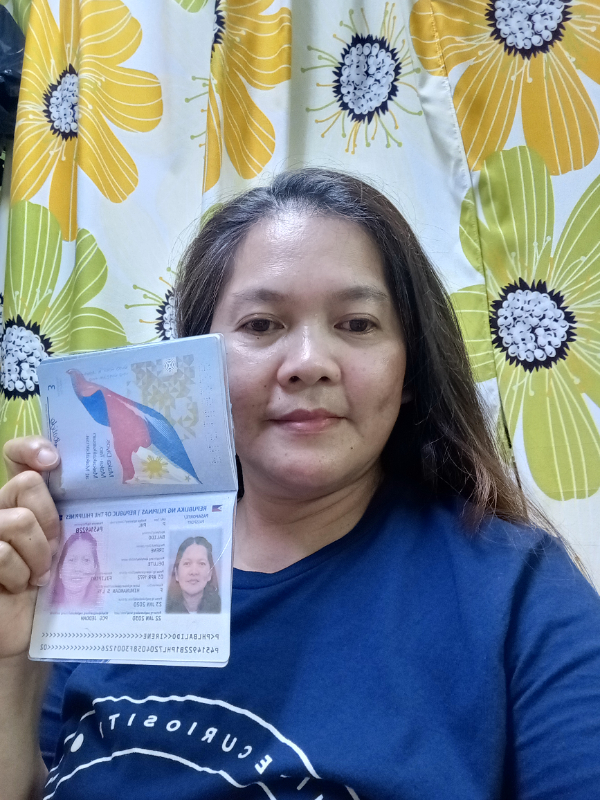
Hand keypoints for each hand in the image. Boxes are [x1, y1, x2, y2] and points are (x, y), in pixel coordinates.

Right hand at [0, 437, 59, 658]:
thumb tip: (109, 483)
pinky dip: (19, 573)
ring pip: (17, 520)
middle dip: (48, 519)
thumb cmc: (51, 585)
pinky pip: (2, 552)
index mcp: (22, 499)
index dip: (31, 447)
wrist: (29, 628)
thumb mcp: (67, 543)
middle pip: (26, 484)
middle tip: (53, 548)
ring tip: (38, 575)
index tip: (53, 461)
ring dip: (37, 553)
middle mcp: (0, 508)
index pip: (17, 455)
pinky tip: (20, 587)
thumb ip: (72, 514)